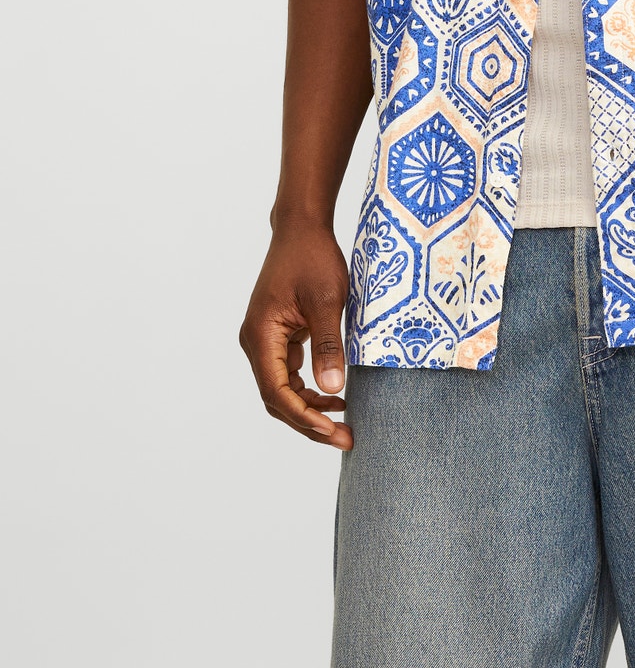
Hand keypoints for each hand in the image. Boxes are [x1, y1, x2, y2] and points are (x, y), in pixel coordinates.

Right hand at [239, 222, 353, 448]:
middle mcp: (256, 342)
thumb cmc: (314, 258)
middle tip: (345, 439)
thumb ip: (328, 346)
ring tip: (343, 424)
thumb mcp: (328, 301)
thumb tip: (332, 391)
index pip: (277, 391)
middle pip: (277, 398)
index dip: (304, 416)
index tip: (332, 431)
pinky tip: (335, 396)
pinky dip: (309, 389)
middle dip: (309, 422)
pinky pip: (288, 373)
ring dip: (310, 409)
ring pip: (282, 389)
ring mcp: (265, 340)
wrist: (302, 228)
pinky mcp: (277, 335)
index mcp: (261, 336)